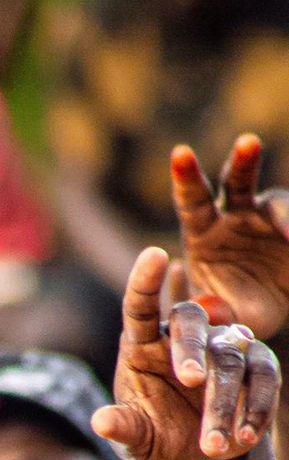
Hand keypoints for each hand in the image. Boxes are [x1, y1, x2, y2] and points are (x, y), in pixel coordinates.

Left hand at [95, 247, 280, 459]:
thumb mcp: (135, 439)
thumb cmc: (156, 435)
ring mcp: (223, 346)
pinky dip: (255, 408)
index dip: (145, 281)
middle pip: (190, 320)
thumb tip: (100, 422)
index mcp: (143, 343)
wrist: (199, 453)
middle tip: (190, 379)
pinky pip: (262, 378)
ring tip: (213, 444)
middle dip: (191, 348)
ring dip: (223, 402)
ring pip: (229, 357)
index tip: (154, 254)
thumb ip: (121, 429)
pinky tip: (244, 437)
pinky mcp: (256, 366)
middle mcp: (184, 336)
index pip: (140, 306)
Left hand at [172, 135, 288, 345]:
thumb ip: (214, 313)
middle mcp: (233, 216)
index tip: (180, 152)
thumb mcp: (222, 317)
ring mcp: (267, 216)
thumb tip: (208, 311)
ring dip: (287, 212)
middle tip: (248, 142)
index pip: (191, 200)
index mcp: (202, 231)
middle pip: (235, 182)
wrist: (270, 312)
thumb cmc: (235, 311)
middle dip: (242, 161)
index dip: (185, 177)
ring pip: (277, 202)